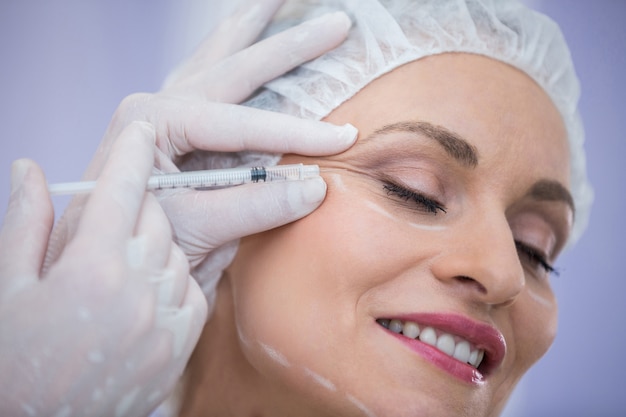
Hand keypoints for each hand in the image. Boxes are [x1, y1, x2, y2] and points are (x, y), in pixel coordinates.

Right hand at [0, 122, 206, 415]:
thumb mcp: (8, 286)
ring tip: (131, 249)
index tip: (142, 129)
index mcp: (90, 266)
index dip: (133, 153)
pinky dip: (176, 274)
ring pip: (178, 248)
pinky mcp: (183, 341)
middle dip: (144, 199)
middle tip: (131, 198)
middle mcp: (137, 288)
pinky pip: (192, 286)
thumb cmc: (14, 357)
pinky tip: (149, 280)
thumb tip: (29, 167)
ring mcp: (165, 316)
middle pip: (158, 215)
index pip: (121, 190)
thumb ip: (25, 223)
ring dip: (160, 238)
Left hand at [47, 0, 356, 299]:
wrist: (105, 258)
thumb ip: (253, 207)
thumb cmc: (134, 244)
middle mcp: (159, 104)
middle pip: (236, 64)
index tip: (344, 137)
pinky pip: (210, 77)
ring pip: (218, 56)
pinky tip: (246, 39)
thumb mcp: (193, 229)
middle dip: (290, 44)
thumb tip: (315, 186)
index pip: (240, 123)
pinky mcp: (176, 125)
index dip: (296, 132)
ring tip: (280, 0)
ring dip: (253, 28)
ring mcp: (167, 110)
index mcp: (154, 122)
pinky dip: (234, 53)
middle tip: (338, 23)